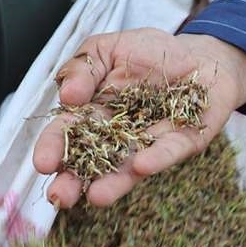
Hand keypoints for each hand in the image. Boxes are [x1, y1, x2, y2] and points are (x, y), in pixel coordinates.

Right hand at [34, 29, 245, 207]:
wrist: (202, 56)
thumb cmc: (152, 53)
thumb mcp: (108, 49)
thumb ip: (83, 67)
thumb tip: (66, 94)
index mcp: (95, 112)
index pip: (69, 132)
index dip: (55, 147)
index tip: (43, 163)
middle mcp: (120, 135)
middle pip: (94, 160)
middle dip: (75, 180)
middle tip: (60, 196)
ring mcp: (151, 143)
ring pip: (128, 166)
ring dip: (113, 183)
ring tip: (97, 197)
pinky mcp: (183, 143)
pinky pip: (169, 151)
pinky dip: (156, 158)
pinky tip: (140, 166)